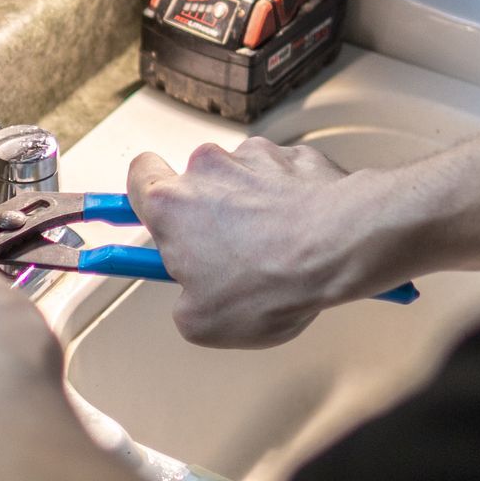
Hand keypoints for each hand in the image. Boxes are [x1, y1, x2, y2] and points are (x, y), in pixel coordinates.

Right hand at [128, 138, 364, 348]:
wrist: (342, 248)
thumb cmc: (274, 281)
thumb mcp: (203, 323)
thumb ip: (184, 303)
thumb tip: (192, 298)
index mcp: (172, 205)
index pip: (137, 179)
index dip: (142, 200)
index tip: (145, 216)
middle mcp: (207, 169)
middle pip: (194, 184)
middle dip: (207, 216)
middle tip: (227, 255)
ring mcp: (254, 158)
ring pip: (241, 181)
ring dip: (252, 208)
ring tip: (276, 251)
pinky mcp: (295, 157)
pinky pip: (282, 178)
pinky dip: (289, 201)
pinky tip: (303, 234)